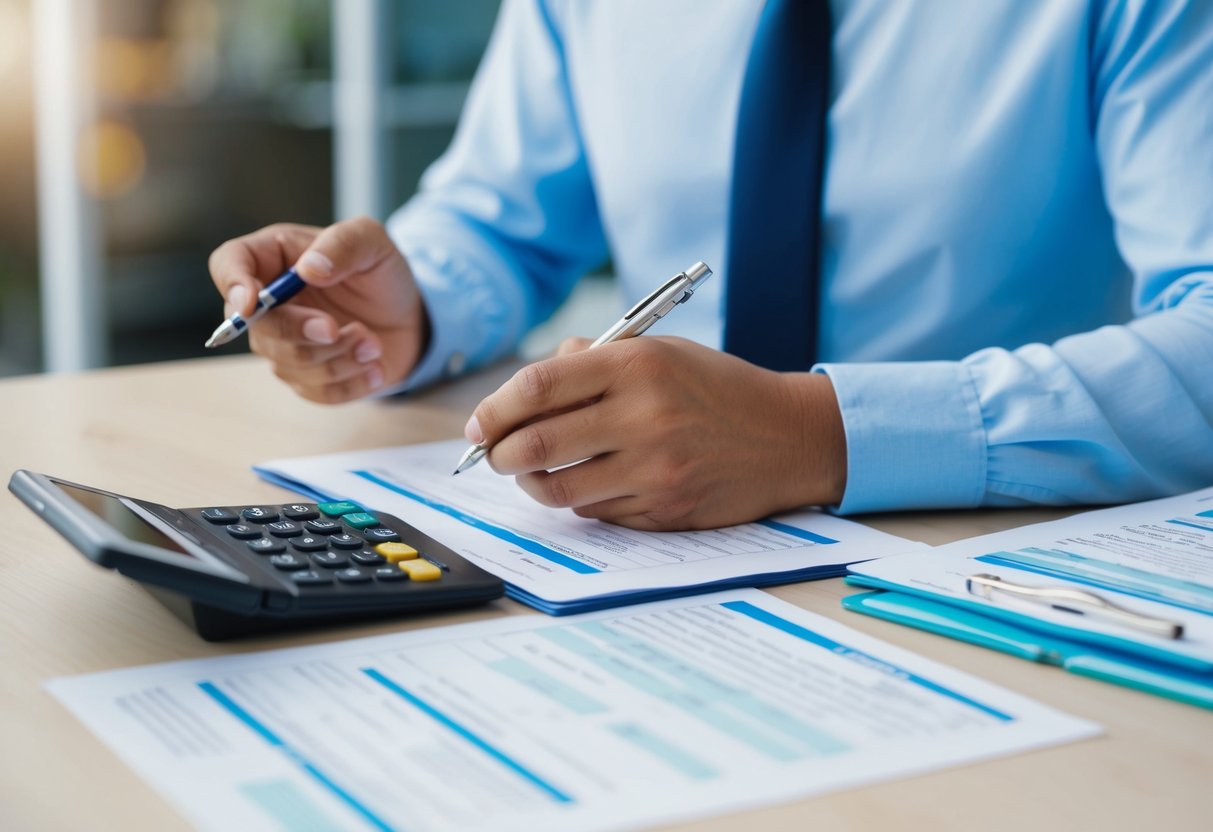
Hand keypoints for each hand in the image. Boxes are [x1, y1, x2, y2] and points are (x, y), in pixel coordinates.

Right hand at [208, 217, 427, 402]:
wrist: (407, 316)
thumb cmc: (380, 273)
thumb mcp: (372, 242)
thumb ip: (343, 244)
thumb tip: (309, 270)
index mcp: (273, 257)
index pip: (227, 264)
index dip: (231, 284)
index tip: (251, 302)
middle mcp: (269, 303)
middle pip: (256, 327)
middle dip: (298, 332)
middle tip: (336, 329)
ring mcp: (284, 344)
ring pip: (289, 364)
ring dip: (338, 357)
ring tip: (373, 343)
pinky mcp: (306, 377)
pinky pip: (316, 391)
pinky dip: (351, 383)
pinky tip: (375, 366)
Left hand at [467, 336, 846, 529]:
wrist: (788, 437)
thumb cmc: (715, 388)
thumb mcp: (658, 351)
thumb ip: (591, 360)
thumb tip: (523, 391)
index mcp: (636, 365)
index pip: (537, 387)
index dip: (494, 409)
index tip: (480, 424)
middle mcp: (644, 417)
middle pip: (535, 445)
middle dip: (497, 455)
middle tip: (491, 455)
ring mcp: (655, 470)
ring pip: (558, 488)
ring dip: (531, 484)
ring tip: (531, 472)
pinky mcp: (665, 510)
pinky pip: (595, 512)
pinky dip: (578, 500)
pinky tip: (588, 483)